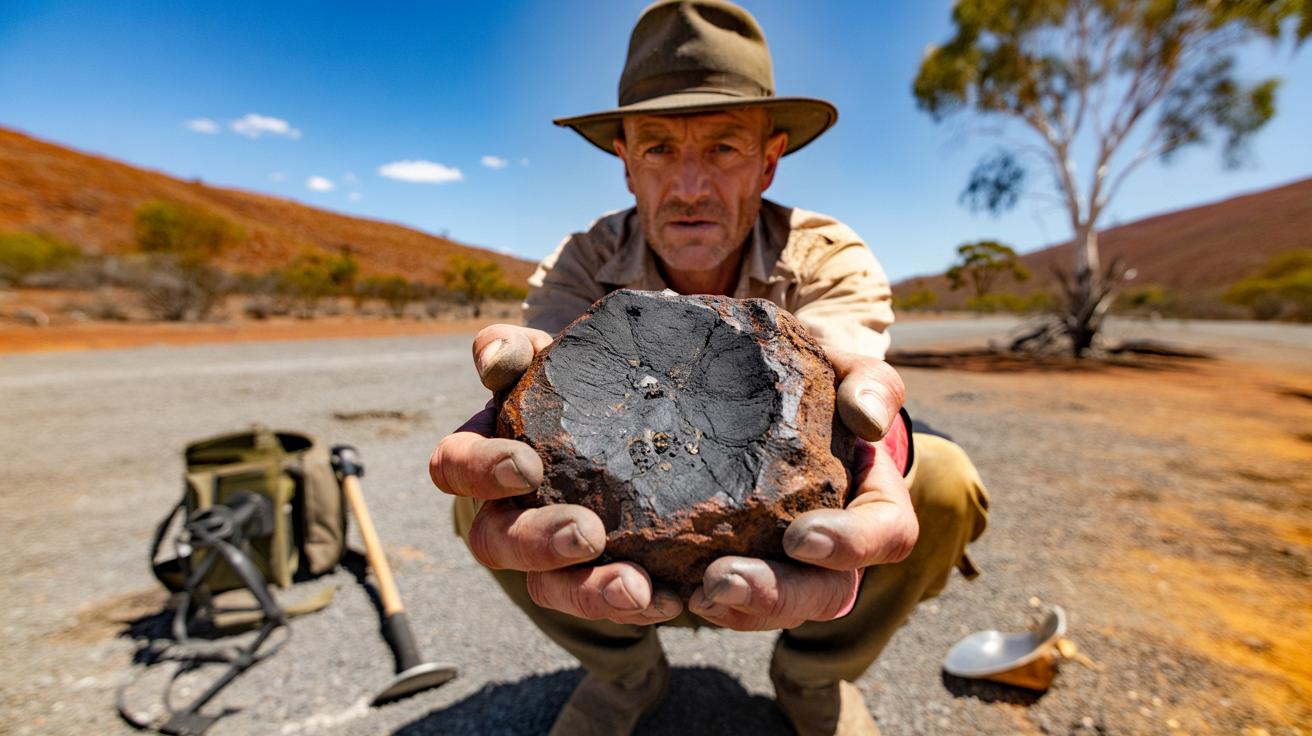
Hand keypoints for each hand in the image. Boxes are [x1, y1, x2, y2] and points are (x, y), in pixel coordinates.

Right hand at [429, 324, 683, 624]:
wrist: (640, 411)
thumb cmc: (580, 380)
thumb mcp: (549, 357)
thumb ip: (516, 349)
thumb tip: (491, 357)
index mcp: (485, 453)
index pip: (455, 466)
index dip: (481, 472)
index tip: (528, 467)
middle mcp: (505, 511)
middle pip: (494, 542)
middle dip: (537, 542)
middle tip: (586, 533)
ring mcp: (549, 553)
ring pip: (547, 588)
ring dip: (587, 592)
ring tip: (634, 587)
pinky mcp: (596, 578)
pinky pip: (605, 604)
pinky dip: (637, 604)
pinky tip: (671, 597)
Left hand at [687, 349, 916, 629]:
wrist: (769, 399)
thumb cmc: (819, 390)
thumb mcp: (848, 374)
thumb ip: (869, 386)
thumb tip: (867, 418)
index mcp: (875, 506)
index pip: (884, 537)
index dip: (849, 545)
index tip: (799, 536)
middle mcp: (840, 551)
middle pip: (826, 594)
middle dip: (776, 595)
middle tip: (722, 581)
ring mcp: (795, 570)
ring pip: (778, 610)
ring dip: (737, 609)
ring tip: (695, 595)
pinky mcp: (751, 569)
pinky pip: (736, 604)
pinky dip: (708, 601)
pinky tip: (672, 591)